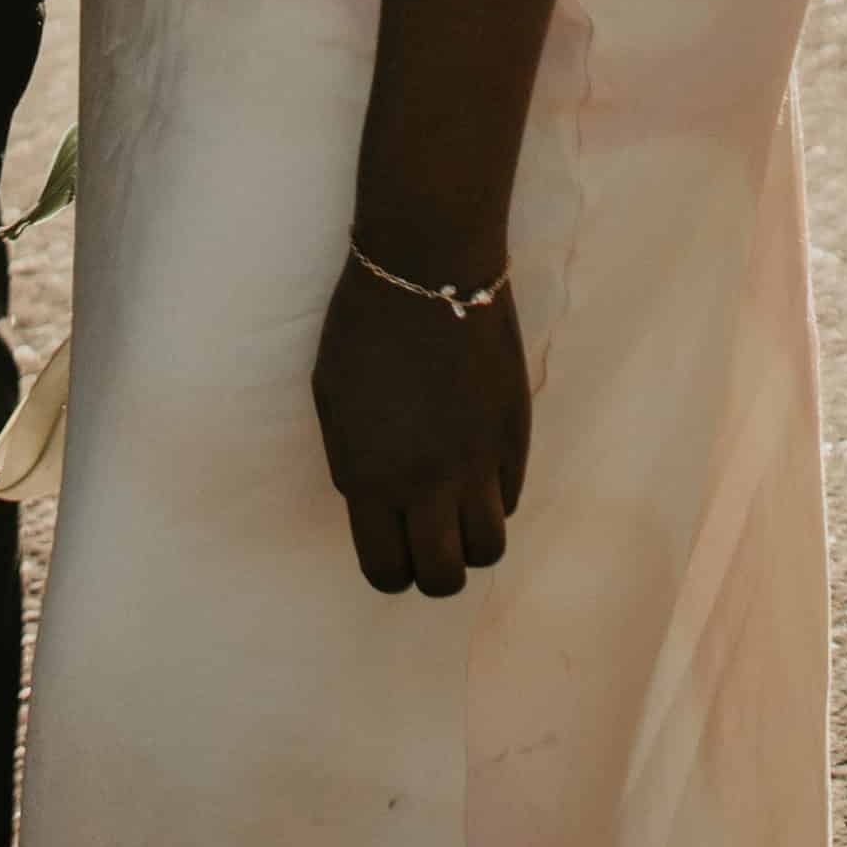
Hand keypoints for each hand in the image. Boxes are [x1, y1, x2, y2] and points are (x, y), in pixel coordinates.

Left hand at [310, 248, 529, 595]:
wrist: (429, 269)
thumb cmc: (362, 326)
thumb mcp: (331, 399)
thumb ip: (354, 464)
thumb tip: (373, 504)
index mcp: (371, 475)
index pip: (385, 569)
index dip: (387, 570)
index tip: (388, 551)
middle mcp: (428, 481)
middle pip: (444, 577)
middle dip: (432, 571)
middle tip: (424, 542)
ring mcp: (479, 462)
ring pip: (488, 549)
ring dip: (469, 541)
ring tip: (453, 510)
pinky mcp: (515, 437)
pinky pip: (510, 498)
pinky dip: (493, 498)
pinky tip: (474, 468)